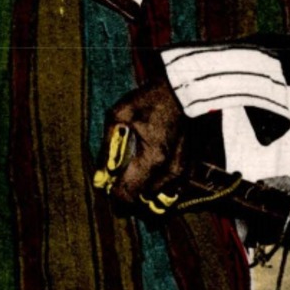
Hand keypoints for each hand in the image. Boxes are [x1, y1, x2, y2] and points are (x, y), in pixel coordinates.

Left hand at [100, 77, 186, 209]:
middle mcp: (170, 172)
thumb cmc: (150, 99)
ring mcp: (183, 171)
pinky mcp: (189, 167)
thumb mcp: (119, 115)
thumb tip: (100, 177)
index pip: (127, 196)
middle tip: (118, 172)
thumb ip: (107, 149)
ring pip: (156, 195)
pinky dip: (157, 183)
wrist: (185, 90)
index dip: (113, 193)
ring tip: (133, 167)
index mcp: (152, 159)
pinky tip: (149, 166)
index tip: (107, 181)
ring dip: (142, 187)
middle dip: (127, 190)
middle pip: (141, 199)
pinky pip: (170, 188)